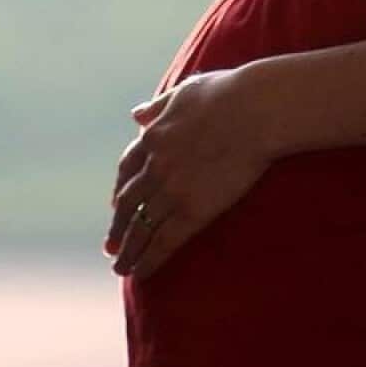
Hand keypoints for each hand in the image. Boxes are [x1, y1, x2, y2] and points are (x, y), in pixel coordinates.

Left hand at [105, 70, 271, 278]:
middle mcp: (155, 167)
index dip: (120, 191)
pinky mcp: (192, 210)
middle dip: (117, 228)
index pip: (127, 171)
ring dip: (128, 251)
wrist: (255, 109)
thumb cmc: (228, 93)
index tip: (115, 206)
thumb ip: (158, 107)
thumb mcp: (184, 92)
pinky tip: (140, 274)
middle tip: (110, 247)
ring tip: (121, 268)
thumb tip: (136, 115)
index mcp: (152, 138)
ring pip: (140, 228)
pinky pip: (163, 242)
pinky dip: (148, 260)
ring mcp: (171, 191)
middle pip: (127, 204)